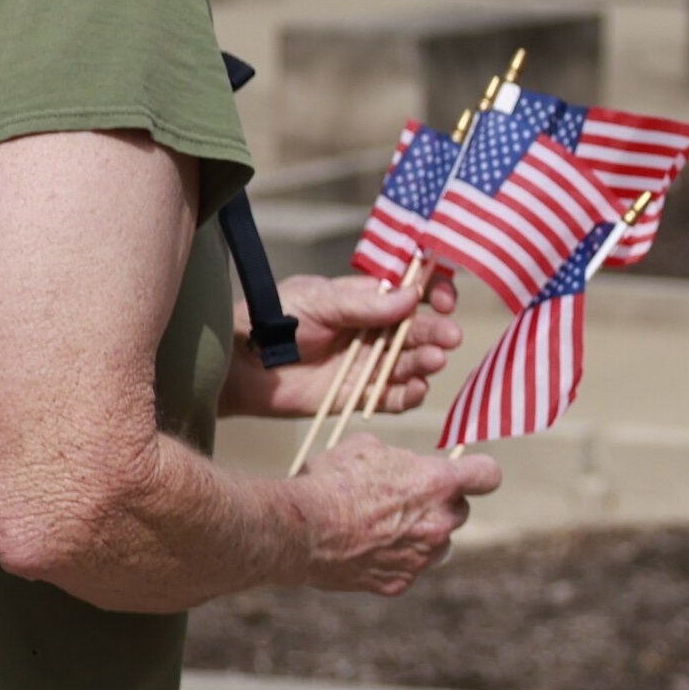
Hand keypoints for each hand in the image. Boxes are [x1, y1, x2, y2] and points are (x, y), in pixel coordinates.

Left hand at [231, 264, 463, 418]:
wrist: (239, 365)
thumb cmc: (273, 320)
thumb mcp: (319, 300)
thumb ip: (364, 303)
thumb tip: (413, 296)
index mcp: (367, 299)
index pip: (412, 292)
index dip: (434, 292)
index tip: (443, 299)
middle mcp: (374, 331)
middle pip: (418, 330)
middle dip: (437, 332)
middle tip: (449, 337)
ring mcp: (369, 364)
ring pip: (411, 363)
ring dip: (427, 362)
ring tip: (433, 361)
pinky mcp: (359, 395)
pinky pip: (393, 397)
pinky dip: (409, 395)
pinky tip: (417, 389)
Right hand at [288, 434, 495, 594]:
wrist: (299, 529)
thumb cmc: (330, 481)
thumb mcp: (367, 448)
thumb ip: (400, 458)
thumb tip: (407, 465)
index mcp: (437, 484)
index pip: (488, 475)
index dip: (479, 472)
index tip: (470, 473)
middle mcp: (438, 523)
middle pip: (460, 512)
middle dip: (440, 505)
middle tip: (407, 500)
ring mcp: (421, 557)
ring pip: (438, 544)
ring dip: (422, 535)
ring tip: (385, 527)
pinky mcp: (400, 582)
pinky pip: (408, 569)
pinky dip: (394, 561)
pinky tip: (366, 550)